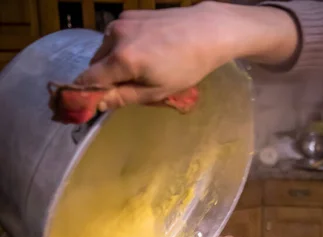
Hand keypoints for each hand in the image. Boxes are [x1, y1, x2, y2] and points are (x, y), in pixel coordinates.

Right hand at [75, 2, 297, 108]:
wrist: (208, 30)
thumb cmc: (186, 67)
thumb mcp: (156, 91)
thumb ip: (122, 97)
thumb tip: (96, 103)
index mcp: (121, 60)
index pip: (87, 80)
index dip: (84, 95)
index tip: (86, 106)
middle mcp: (115, 37)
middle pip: (94, 64)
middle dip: (103, 80)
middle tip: (125, 91)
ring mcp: (121, 22)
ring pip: (104, 50)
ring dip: (112, 64)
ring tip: (139, 70)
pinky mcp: (130, 13)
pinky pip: (116, 37)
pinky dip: (121, 48)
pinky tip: (144, 52)